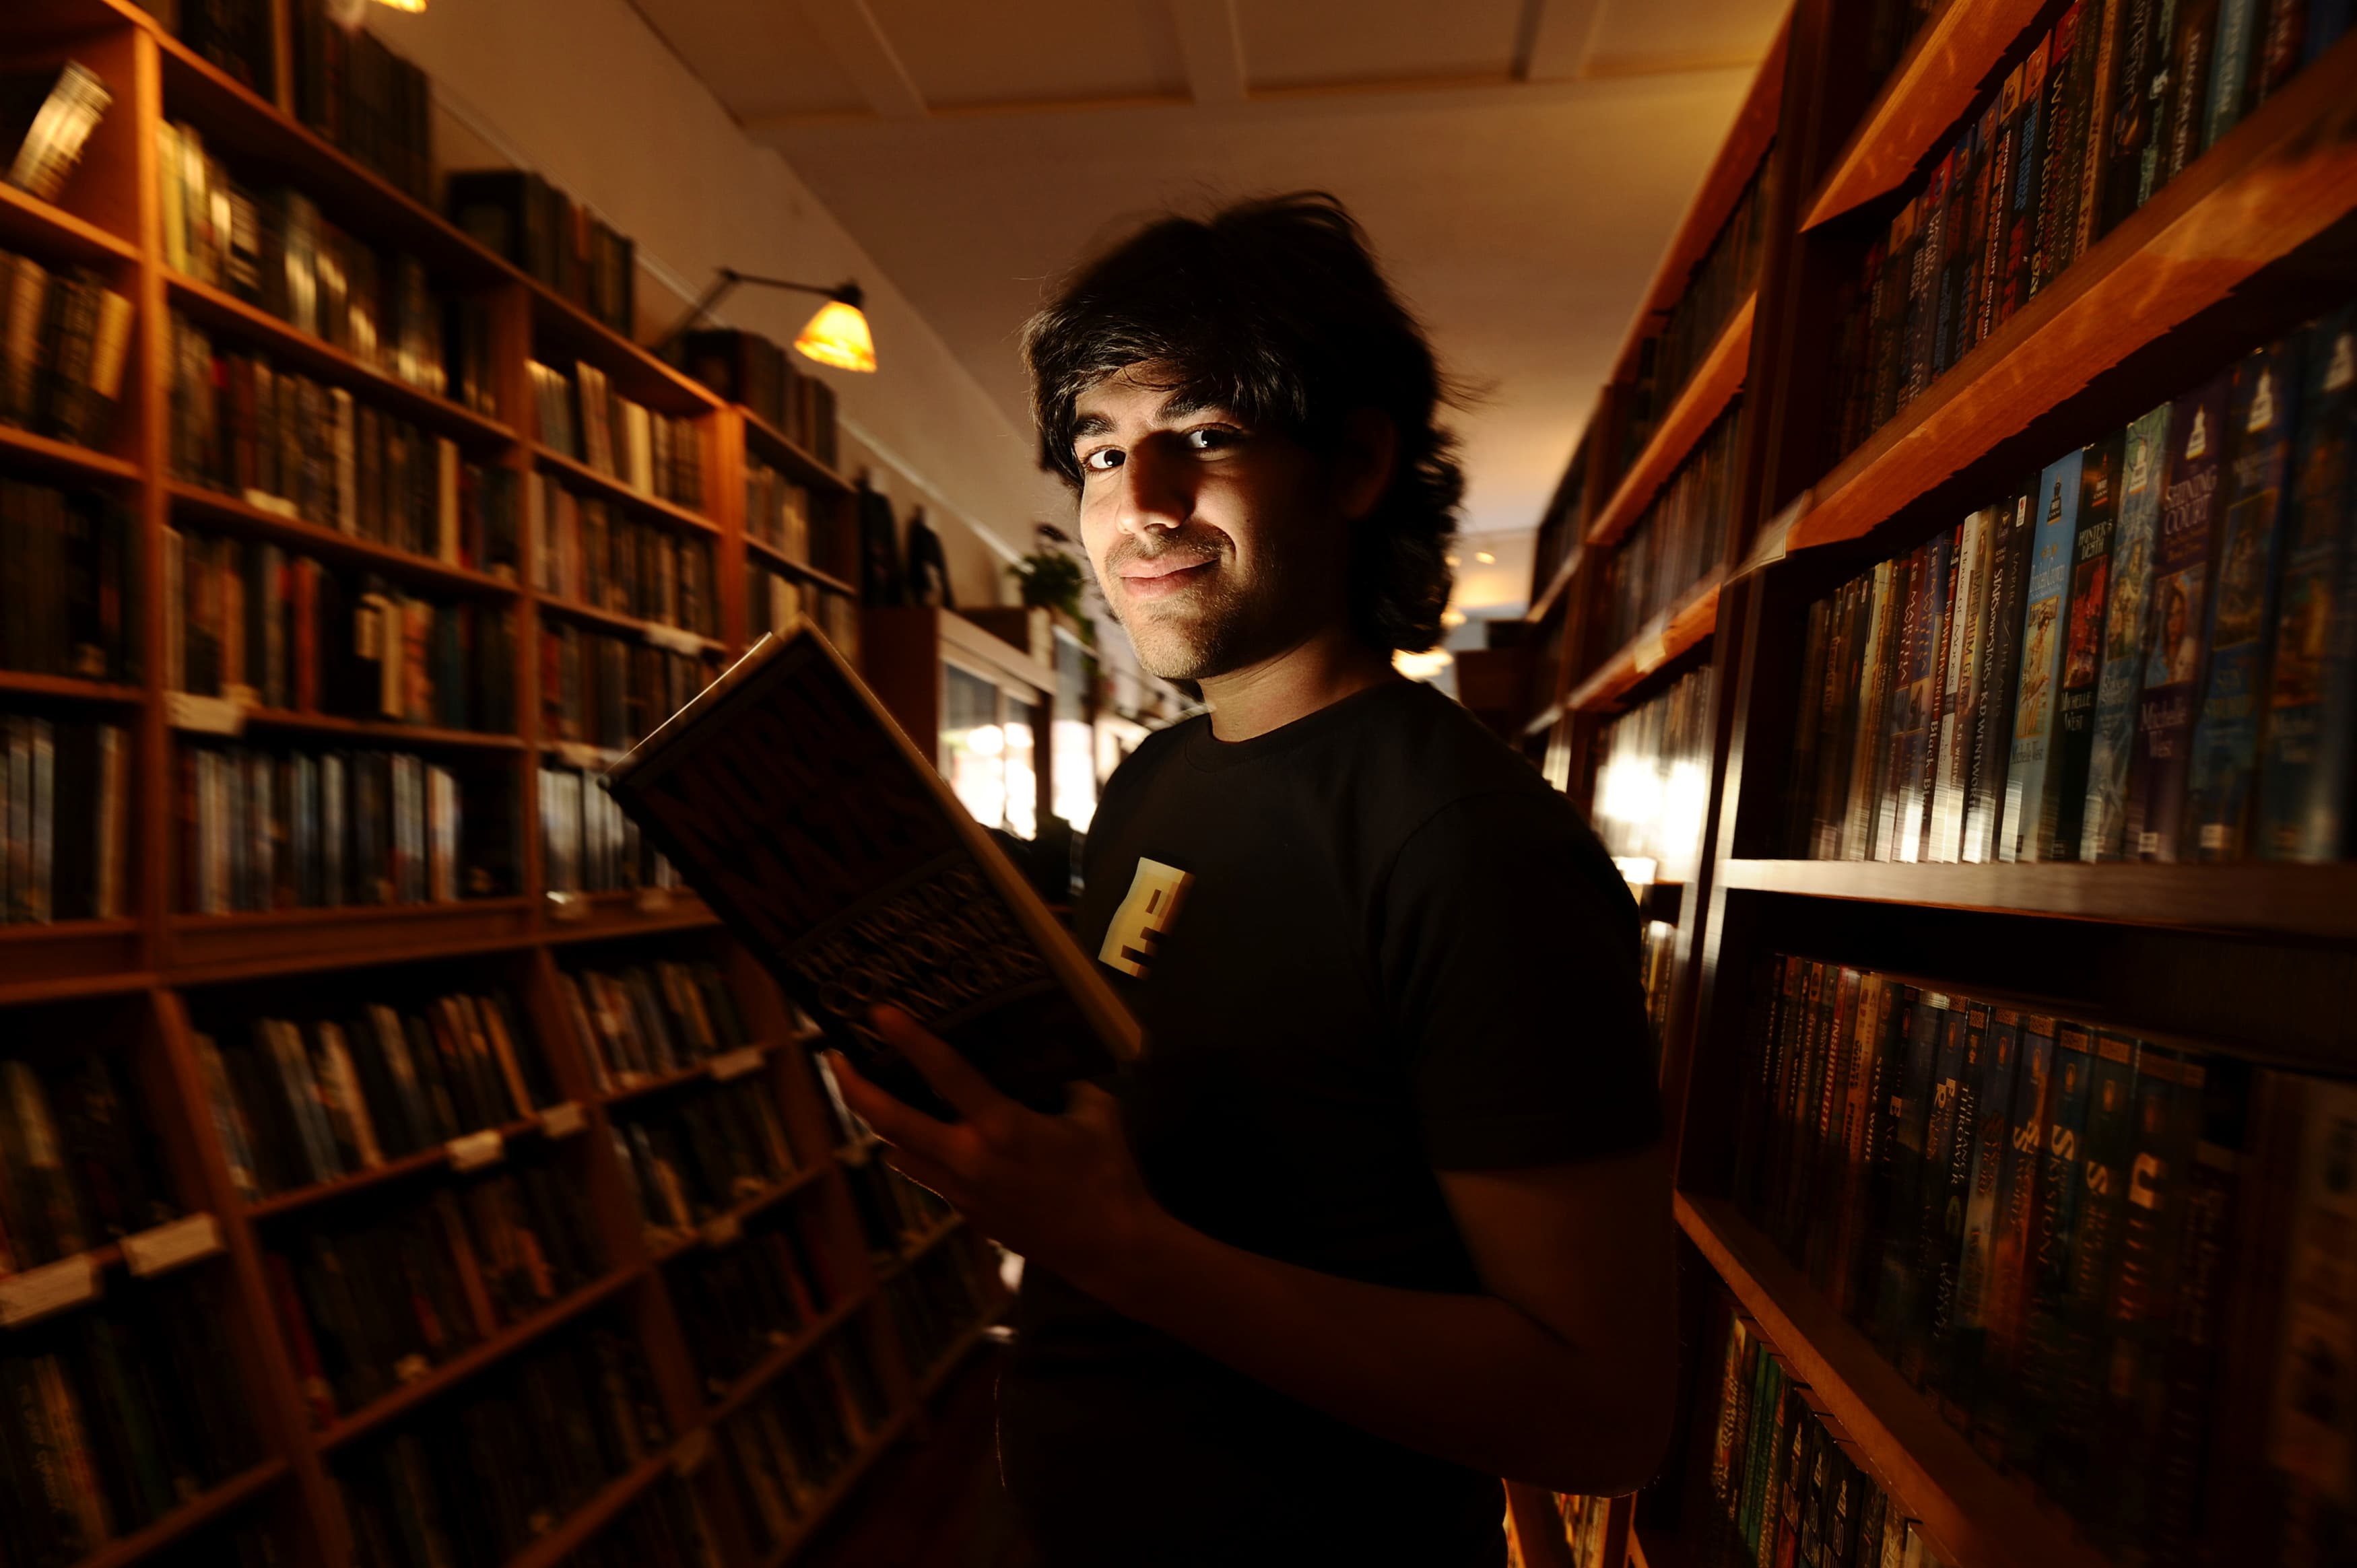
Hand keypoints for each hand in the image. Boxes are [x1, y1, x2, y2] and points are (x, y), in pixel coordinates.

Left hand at [825, 1007, 1165, 1289]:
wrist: (1109, 1249)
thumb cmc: (1108, 1175)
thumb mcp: (1096, 1113)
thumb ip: (1062, 1084)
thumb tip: (1041, 1066)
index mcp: (1003, 1128)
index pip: (946, 1074)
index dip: (909, 1040)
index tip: (878, 1013)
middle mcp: (969, 1159)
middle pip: (891, 1121)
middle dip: (856, 1087)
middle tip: (837, 1057)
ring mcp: (962, 1192)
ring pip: (898, 1152)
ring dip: (879, 1123)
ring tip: (870, 1091)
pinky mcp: (966, 1214)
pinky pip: (926, 1175)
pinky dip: (914, 1150)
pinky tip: (921, 1133)